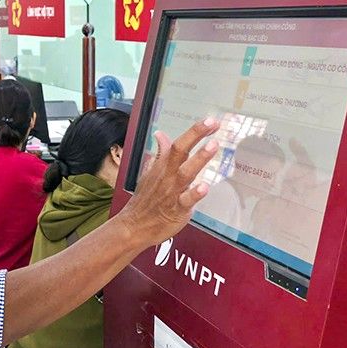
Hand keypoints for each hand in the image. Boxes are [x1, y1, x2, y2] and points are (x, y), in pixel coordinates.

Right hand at [118, 117, 219, 249]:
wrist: (134, 226)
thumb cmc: (145, 200)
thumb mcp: (150, 172)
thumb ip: (160, 154)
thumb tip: (160, 135)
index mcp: (162, 166)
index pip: (178, 144)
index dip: (194, 132)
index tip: (210, 121)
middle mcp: (167, 176)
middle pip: (180, 151)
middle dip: (196, 135)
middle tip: (212, 124)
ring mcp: (172, 192)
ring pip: (186, 172)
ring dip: (199, 159)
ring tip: (212, 146)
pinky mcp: (176, 209)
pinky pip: (186, 200)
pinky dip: (195, 193)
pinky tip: (204, 187)